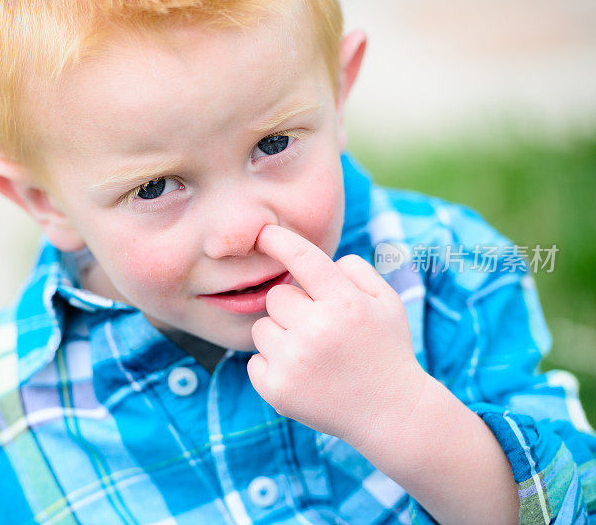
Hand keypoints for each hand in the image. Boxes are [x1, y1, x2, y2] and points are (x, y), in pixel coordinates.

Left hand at [247, 225, 427, 448]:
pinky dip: (272, 365)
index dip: (279, 240)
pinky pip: (254, 360)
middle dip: (294, 307)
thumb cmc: (385, 349)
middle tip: (319, 328)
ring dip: (281, 335)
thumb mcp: (387, 302)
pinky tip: (303, 374)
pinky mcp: (276, 390)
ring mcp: (293, 362)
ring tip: (312, 354)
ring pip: (261, 327)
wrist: (391, 413)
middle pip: (276, 296)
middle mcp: (316, 331)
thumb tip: (313, 257)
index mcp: (345, 303)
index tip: (264, 233)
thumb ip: (355, 270)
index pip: (302, 258)